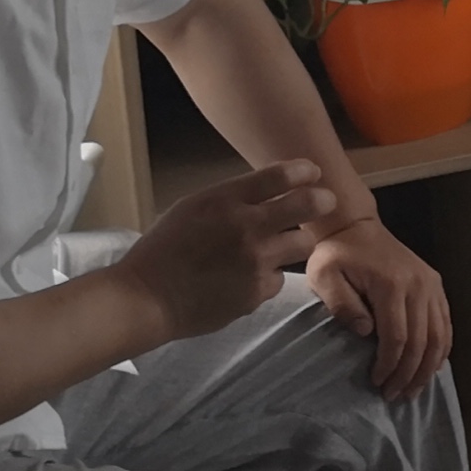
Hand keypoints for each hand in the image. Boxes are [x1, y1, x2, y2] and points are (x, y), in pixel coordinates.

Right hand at [117, 161, 332, 341]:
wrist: (145, 298)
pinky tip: (244, 280)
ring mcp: (255, 261)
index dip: (303, 172)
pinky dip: (267, 278)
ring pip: (302, 244)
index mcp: (224, 200)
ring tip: (279, 247)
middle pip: (306, 205)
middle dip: (322, 201)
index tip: (312, 173)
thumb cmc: (163, 250)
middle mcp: (246, 227)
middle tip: (325, 202)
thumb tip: (270, 191)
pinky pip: (278, 278)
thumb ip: (231, 199)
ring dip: (294, 244)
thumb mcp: (192, 208)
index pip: (279, 176)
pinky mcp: (257, 292)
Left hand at [305, 218, 453, 400]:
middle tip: (396, 396)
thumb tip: (367, 333)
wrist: (355, 226)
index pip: (397, 336)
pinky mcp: (435, 285)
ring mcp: (431, 284)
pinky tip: (432, 366)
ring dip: (429, 367)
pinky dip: (442, 348)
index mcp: (392, 284)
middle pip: (422, 340)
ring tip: (414, 389)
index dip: (389, 365)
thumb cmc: (334, 254)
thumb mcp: (324, 277)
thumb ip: (342, 305)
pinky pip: (446, 322)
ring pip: (440, 335)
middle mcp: (418, 285)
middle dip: (409, 373)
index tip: (377, 383)